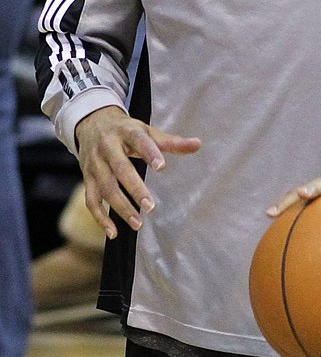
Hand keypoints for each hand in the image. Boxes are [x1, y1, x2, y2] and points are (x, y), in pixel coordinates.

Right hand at [75, 106, 201, 239]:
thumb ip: (171, 142)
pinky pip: (91, 200)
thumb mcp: (147, 131)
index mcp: (126, 131)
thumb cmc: (126, 131)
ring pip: (105, 187)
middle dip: (134, 188)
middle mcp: (107, 147)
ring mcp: (94, 164)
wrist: (92, 123)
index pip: (138, 140)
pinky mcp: (87, 178)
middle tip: (150, 206)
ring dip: (120, 207)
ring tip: (138, 223)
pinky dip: (100, 218)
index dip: (149, 153)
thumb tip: (198, 144)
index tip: (162, 167)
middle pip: (119, 168)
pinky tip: (113, 232)